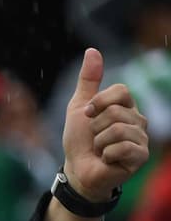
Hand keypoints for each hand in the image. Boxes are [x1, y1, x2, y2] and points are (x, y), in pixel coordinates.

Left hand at [61, 48, 149, 201]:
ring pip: (117, 129)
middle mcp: (139, 120)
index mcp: (127, 106)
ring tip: (100, 149)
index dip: (98, 102)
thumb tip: (92, 50)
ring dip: (99, 142)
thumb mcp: (79, 106)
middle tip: (94, 138)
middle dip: (95, 127)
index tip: (88, 115)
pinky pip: (121, 147)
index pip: (121, 91)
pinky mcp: (140, 156)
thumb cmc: (79, 140)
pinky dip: (106, 154)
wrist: (78, 170)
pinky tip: (107, 159)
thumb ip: (88, 80)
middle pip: (115, 111)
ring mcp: (142, 138)